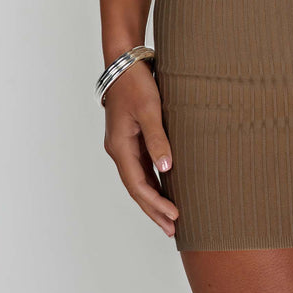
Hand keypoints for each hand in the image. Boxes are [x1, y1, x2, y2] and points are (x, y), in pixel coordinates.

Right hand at [102, 61, 178, 237]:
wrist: (124, 62)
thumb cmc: (136, 83)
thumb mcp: (150, 110)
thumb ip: (158, 140)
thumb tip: (166, 170)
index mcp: (120, 147)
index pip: (138, 186)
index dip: (155, 204)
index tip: (174, 217)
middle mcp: (118, 150)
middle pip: (136, 188)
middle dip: (153, 210)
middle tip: (172, 230)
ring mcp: (123, 144)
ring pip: (138, 179)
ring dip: (153, 198)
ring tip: (169, 217)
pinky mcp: (130, 137)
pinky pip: (141, 167)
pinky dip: (152, 182)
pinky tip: (164, 188)